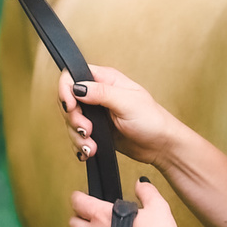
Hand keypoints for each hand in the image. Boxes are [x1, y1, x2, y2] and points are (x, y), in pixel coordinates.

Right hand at [57, 65, 184, 166]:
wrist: (161, 146)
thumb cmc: (152, 120)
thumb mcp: (127, 102)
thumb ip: (100, 92)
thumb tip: (77, 87)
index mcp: (106, 80)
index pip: (73, 75)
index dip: (66, 90)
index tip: (71, 106)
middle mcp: (98, 95)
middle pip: (68, 101)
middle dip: (73, 119)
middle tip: (88, 130)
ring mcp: (96, 114)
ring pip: (71, 122)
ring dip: (78, 137)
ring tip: (93, 146)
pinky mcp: (96, 131)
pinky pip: (77, 137)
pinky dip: (80, 146)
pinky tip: (90, 151)